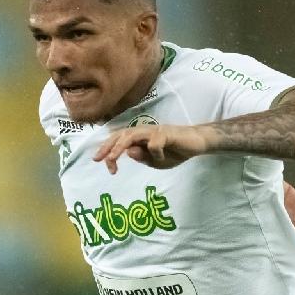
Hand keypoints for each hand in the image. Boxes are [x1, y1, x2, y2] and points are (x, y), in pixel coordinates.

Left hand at [91, 123, 211, 172]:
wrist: (196, 143)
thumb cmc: (175, 151)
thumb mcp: (155, 161)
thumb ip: (142, 157)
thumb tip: (128, 153)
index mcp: (139, 137)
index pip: (119, 139)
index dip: (107, 149)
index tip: (101, 163)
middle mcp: (144, 131)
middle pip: (121, 134)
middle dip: (107, 146)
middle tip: (97, 159)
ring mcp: (155, 131)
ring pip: (132, 135)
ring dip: (120, 146)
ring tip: (112, 159)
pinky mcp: (167, 133)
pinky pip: (155, 143)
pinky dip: (154, 153)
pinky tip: (161, 158)